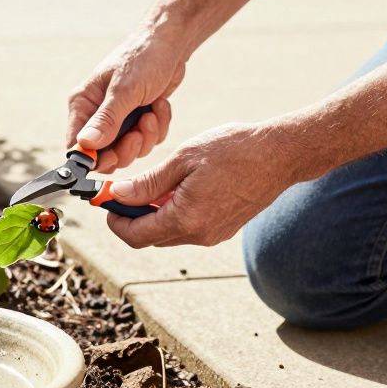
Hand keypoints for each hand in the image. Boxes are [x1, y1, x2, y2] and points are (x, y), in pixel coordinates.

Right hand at [67, 35, 185, 172]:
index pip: (77, 145)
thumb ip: (106, 120)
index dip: (93, 157)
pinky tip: (159, 106)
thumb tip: (85, 144)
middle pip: (105, 155)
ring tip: (152, 112)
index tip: (113, 156)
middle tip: (139, 133)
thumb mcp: (125, 90)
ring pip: (129, 151)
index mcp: (84, 104)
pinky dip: (158, 128)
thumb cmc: (143, 58)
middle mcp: (97, 115)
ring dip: (146, 136)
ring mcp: (119, 119)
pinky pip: (146, 141)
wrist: (170, 44)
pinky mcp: (138, 121)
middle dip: (127, 148)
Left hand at [105, 123, 302, 247]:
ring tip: (155, 183)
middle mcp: (198, 235)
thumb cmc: (233, 150)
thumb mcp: (183, 159)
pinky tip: (180, 187)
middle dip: (132, 216)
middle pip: (150, 237)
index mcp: (185, 219)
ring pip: (169, 233)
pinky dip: (175, 212)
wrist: (279, 155)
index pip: (135, 236)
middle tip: (124, 189)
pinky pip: (188, 227)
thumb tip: (118, 195)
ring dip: (154, 214)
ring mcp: (213, 235)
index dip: (115, 221)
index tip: (106, 201)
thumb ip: (149, 183)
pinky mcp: (223, 230)